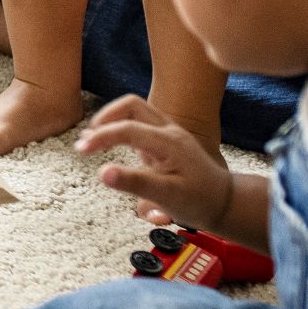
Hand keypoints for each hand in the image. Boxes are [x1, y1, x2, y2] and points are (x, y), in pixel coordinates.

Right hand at [75, 95, 238, 228]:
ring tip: (95, 139)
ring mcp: (170, 133)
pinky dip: (122, 126)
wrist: (227, 203)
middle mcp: (169, 131)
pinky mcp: (168, 140)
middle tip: (88, 138)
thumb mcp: (167, 196)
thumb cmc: (200, 201)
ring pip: (136, 110)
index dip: (100, 136)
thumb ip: (134, 182)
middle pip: (131, 105)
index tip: (81, 150)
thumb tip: (102, 173)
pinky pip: (141, 121)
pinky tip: (114, 143)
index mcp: (169, 142)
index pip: (126, 128)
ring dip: (113, 119)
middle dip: (106, 117)